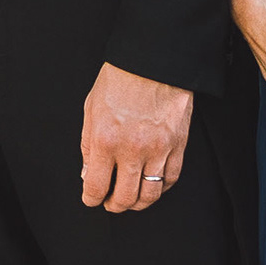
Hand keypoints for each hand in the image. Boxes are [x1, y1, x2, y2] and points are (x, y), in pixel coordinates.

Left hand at [81, 63, 190, 210]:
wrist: (154, 59)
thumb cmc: (120, 79)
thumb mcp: (91, 109)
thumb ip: (87, 145)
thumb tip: (88, 173)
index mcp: (104, 140)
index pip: (95, 186)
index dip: (91, 199)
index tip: (91, 199)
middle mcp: (131, 149)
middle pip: (123, 198)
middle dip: (113, 205)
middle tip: (110, 202)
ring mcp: (158, 149)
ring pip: (149, 195)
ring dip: (137, 203)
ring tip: (130, 199)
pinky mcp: (178, 145)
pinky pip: (170, 179)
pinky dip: (159, 189)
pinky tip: (150, 185)